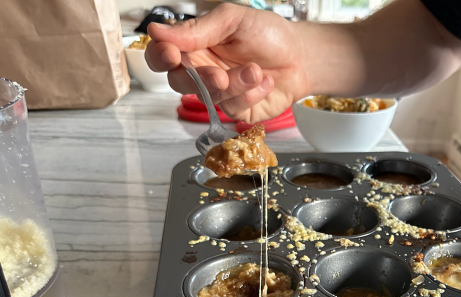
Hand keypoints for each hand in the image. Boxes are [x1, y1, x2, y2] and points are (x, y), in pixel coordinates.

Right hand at [145, 4, 308, 121]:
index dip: (161, 57)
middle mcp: (202, 71)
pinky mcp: (237, 110)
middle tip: (219, 75)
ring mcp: (219, 93)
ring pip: (209, 97)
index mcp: (194, 46)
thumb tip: (157, 30)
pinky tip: (264, 81)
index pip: (162, 55)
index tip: (172, 54)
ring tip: (256, 70)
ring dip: (235, 84)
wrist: (301, 57)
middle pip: (178, 82)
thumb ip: (197, 29)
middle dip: (199, 80)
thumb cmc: (268, 35)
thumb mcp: (233, 21)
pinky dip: (250, 94)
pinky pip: (232, 108)